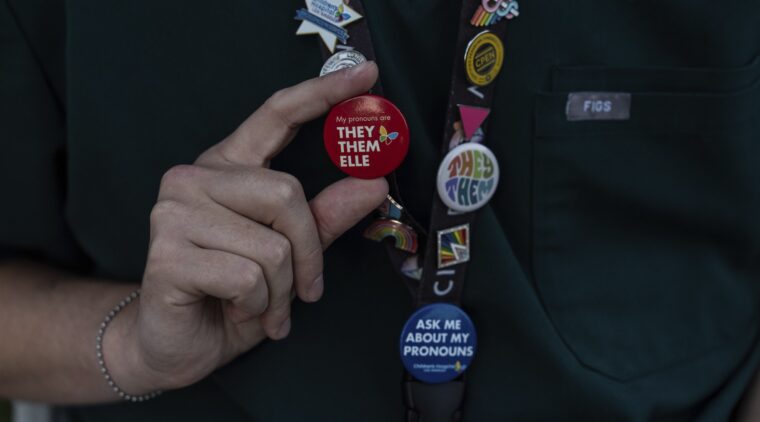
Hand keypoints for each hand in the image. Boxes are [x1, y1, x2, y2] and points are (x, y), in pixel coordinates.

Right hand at [106, 62, 386, 392]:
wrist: (177, 344)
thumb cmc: (233, 295)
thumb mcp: (289, 256)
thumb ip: (325, 218)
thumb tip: (373, 183)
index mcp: (229, 167)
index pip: (275, 114)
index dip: (321, 93)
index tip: (366, 75)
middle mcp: (195, 178)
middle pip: (286, 194)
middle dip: (307, 255)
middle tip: (305, 292)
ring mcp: (175, 211)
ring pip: (272, 244)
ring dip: (282, 291)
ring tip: (262, 306)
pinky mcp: (166, 251)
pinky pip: (248, 277)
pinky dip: (258, 306)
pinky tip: (236, 311)